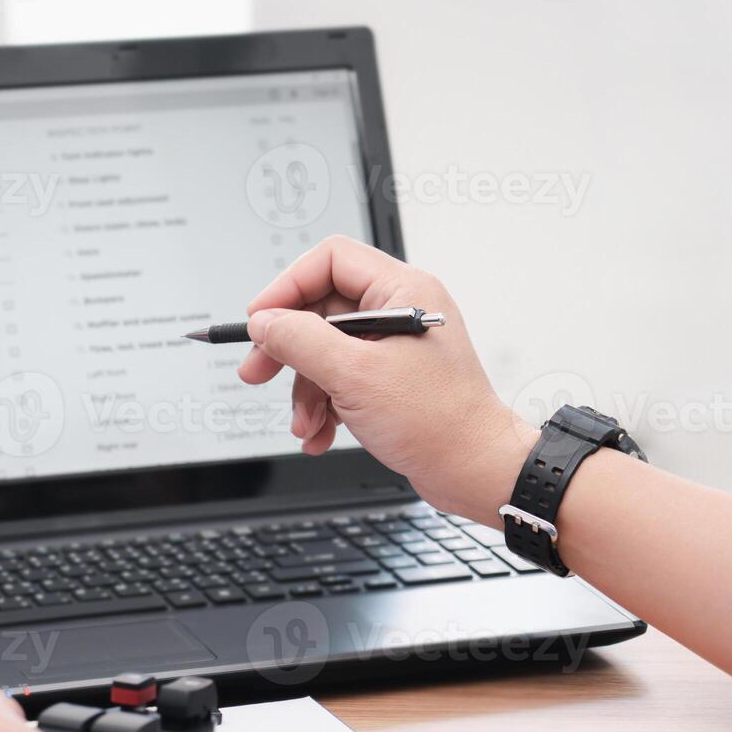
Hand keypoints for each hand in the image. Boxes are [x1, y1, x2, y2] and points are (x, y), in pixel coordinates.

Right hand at [238, 236, 537, 523]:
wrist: (474, 471)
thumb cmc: (439, 422)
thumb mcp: (355, 376)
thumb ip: (301, 341)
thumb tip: (265, 322)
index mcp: (403, 290)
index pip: (331, 260)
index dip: (288, 286)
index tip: (260, 320)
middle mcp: (400, 310)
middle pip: (322, 309)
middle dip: (287, 348)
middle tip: (258, 370)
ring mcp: (395, 346)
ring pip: (326, 351)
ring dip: (306, 391)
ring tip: (305, 424)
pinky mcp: (391, 380)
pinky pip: (341, 380)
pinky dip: (324, 407)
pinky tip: (320, 434)